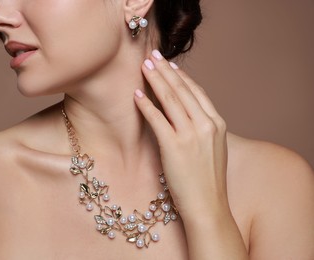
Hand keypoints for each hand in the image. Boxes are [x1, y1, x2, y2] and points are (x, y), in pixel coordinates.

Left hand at [134, 50, 228, 219]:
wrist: (208, 206)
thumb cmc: (208, 181)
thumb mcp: (214, 150)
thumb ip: (203, 130)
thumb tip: (188, 115)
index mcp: (217, 124)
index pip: (197, 92)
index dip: (182, 76)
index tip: (171, 65)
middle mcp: (206, 125)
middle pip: (183, 90)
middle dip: (166, 70)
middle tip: (153, 55)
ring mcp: (191, 135)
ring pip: (170, 99)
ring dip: (155, 79)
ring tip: (144, 66)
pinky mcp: (174, 146)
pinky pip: (157, 119)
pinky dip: (146, 104)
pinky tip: (137, 94)